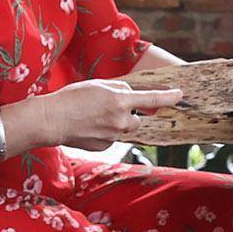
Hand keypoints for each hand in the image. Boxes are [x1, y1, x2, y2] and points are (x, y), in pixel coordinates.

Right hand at [41, 78, 185, 147]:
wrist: (52, 120)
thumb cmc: (72, 98)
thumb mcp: (98, 84)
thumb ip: (119, 89)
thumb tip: (131, 95)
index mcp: (120, 100)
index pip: (153, 99)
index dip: (169, 97)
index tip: (179, 95)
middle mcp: (121, 120)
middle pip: (137, 119)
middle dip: (130, 114)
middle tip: (110, 108)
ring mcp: (113, 136)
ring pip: (124, 129)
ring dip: (116, 123)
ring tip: (94, 117)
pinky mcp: (105, 147)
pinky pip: (112, 139)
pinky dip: (105, 133)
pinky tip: (89, 127)